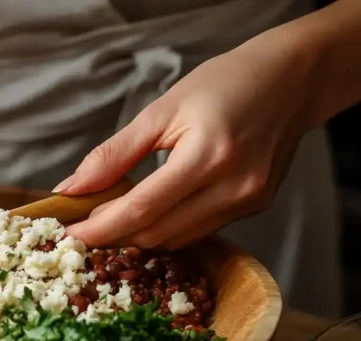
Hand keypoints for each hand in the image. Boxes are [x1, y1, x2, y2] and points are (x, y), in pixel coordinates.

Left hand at [59, 31, 319, 249]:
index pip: (142, 209)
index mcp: (208, 156)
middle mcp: (233, 187)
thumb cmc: (225, 84)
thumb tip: (72, 188)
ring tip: (112, 216)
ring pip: (176, 239)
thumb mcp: (162, 110)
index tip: (69, 234)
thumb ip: (114, 154)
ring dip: (138, 234)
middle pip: (157, 232)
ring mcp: (248, 202)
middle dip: (114, 234)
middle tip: (83, 224)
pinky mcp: (254, 209)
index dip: (100, 228)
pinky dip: (167, 227)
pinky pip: (198, 231)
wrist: (291, 81)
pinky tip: (151, 211)